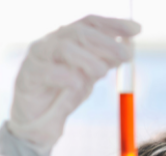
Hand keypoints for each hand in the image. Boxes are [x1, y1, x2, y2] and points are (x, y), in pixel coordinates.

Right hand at [9, 15, 140, 153]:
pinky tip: (77, 84)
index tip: (137, 29)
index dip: (114, 24)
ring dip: (87, 58)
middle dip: (106, 41)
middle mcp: (51, 43)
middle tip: (126, 56)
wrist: (37, 123)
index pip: (91, 22)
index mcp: (67, 39)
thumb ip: (105, 62)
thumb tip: (128, 48)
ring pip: (63, 46)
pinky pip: (47, 71)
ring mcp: (38, 58)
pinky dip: (65, 76)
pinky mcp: (28, 77)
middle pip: (79, 31)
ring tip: (102, 73)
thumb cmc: (62, 96)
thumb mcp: (88, 77)